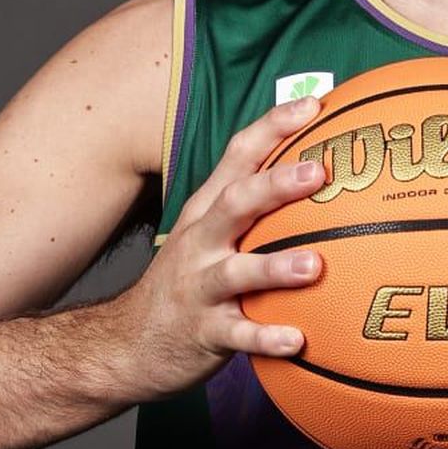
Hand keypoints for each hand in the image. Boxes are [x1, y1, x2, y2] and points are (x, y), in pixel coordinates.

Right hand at [117, 98, 327, 399]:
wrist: (128, 343)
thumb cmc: (188, 284)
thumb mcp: (209, 235)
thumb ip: (254, 207)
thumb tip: (319, 173)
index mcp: (207, 212)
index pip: (238, 156)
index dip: (274, 127)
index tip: (316, 105)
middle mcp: (201, 242)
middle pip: (235, 203)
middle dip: (276, 184)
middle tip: (319, 171)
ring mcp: (200, 287)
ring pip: (236, 271)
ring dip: (275, 267)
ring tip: (315, 266)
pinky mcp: (204, 332)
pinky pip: (238, 335)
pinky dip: (266, 337)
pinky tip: (297, 340)